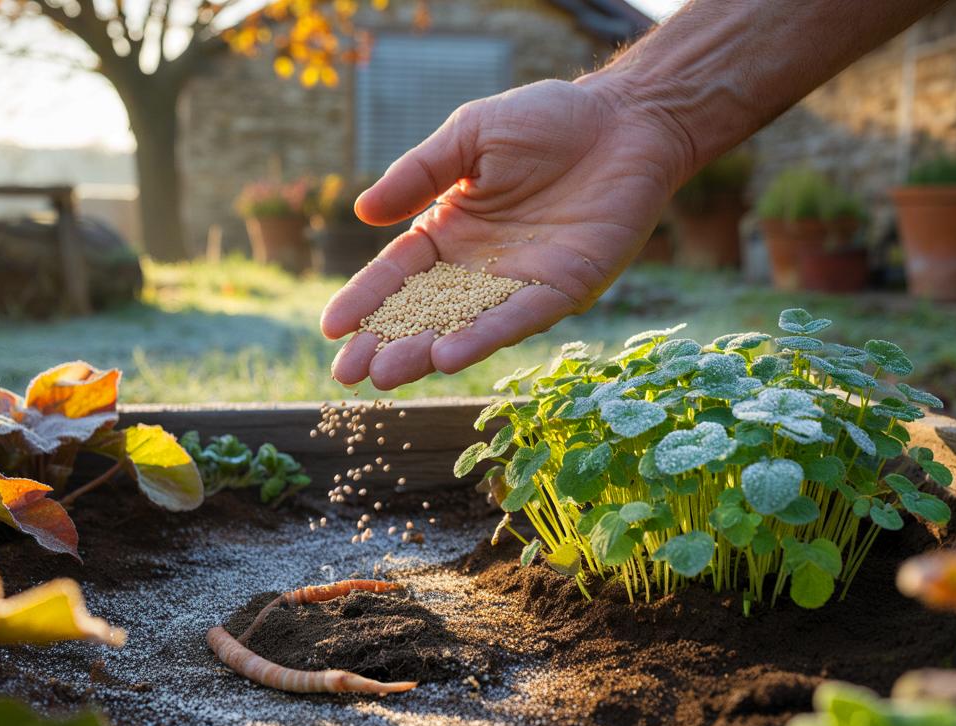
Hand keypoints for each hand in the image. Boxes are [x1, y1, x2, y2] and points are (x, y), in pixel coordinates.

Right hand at [320, 77, 691, 389]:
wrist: (624, 120)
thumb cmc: (547, 120)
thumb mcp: (469, 138)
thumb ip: (419, 173)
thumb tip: (362, 212)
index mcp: (450, 232)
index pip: (397, 275)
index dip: (366, 301)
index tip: (332, 328)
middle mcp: (481, 268)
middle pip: (423, 313)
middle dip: (385, 343)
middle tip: (349, 374)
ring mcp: (522, 283)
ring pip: (465, 326)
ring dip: (425, 352)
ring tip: (386, 375)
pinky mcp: (564, 289)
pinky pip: (518, 318)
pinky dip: (484, 336)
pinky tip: (449, 356)